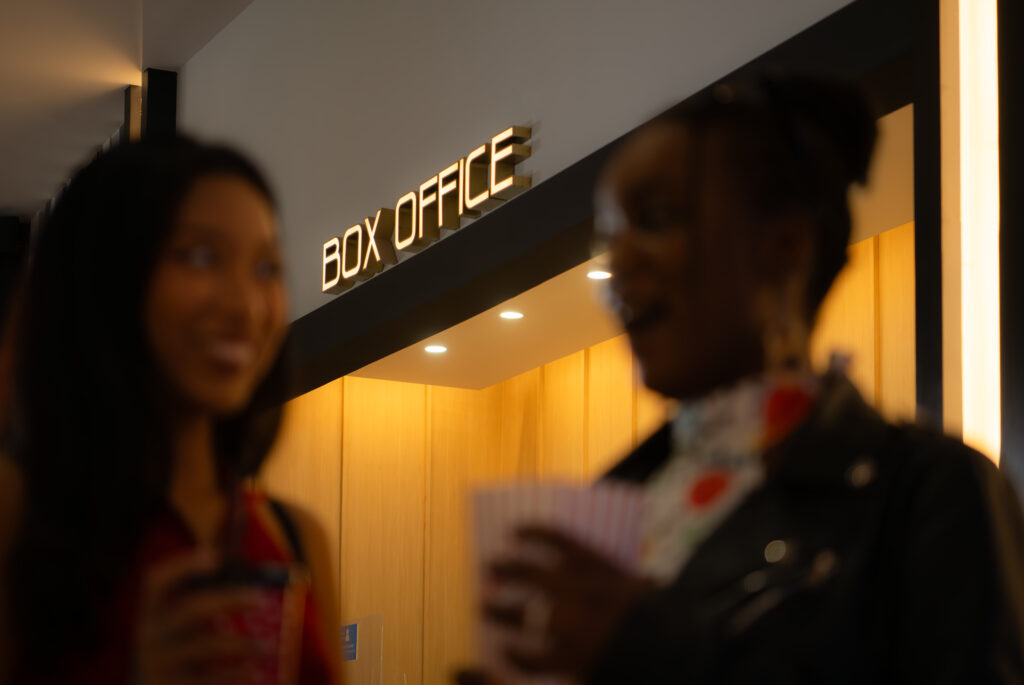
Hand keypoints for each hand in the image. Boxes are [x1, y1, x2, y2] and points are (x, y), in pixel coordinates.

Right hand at [135, 550, 269, 684]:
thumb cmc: (173, 649)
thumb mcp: (174, 625)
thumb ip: (200, 599)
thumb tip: (239, 564)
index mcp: (152, 611)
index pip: (156, 581)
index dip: (182, 565)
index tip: (213, 555)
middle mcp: (152, 634)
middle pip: (192, 609)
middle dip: (229, 600)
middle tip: (259, 598)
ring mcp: (159, 662)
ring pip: (207, 645)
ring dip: (242, 643)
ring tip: (268, 646)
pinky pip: (209, 677)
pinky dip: (234, 672)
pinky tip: (252, 669)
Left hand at [481, 525, 652, 679]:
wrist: (678, 656)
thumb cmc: (664, 621)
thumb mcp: (641, 588)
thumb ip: (613, 579)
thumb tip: (582, 578)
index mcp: (601, 569)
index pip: (558, 539)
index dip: (532, 532)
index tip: (514, 530)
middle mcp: (580, 592)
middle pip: (530, 572)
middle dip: (506, 568)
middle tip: (489, 566)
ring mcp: (572, 626)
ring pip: (523, 614)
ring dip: (499, 610)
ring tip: (483, 606)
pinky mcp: (571, 661)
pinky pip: (531, 658)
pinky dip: (515, 654)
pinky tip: (504, 650)